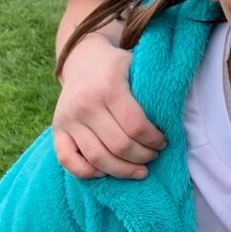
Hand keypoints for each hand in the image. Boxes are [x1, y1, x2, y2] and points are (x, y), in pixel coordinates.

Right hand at [53, 32, 166, 178]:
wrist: (82, 58)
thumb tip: (173, 118)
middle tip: (153, 156)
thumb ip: (150, 89)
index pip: (136, 126)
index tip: (163, 142)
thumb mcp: (135, 65)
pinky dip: (86, 173)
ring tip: (139, 171)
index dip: (153, 140)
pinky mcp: (57, 129)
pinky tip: (105, 173)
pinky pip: (67, 160)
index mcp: (109, 87)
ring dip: (122, 170)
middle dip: (142, 157)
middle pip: (119, 146)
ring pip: (96, 158)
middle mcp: (86, 104)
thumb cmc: (116, 66)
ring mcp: (69, 119)